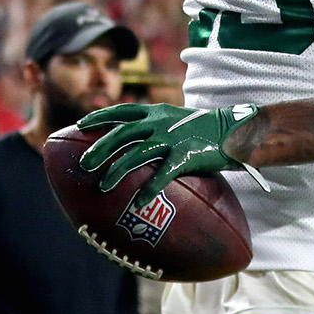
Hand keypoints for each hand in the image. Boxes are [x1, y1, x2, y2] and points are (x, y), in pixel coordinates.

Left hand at [77, 102, 261, 202]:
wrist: (233, 129)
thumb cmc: (201, 128)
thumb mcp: (174, 117)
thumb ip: (154, 123)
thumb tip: (132, 135)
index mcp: (156, 112)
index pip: (121, 111)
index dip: (100, 117)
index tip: (81, 124)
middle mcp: (160, 122)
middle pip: (122, 134)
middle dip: (100, 149)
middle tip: (84, 164)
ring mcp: (172, 138)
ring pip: (136, 155)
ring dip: (117, 171)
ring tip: (103, 187)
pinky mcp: (185, 155)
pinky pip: (162, 175)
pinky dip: (148, 189)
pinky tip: (138, 202)